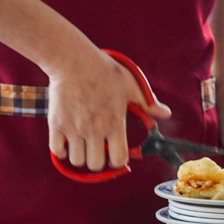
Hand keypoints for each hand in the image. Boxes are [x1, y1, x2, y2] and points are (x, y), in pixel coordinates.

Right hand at [46, 47, 170, 170]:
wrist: (72, 59)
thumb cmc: (103, 70)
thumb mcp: (131, 85)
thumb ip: (148, 104)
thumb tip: (166, 114)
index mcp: (114, 123)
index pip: (118, 158)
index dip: (118, 161)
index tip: (115, 156)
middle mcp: (95, 130)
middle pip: (96, 164)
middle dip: (99, 162)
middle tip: (98, 151)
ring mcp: (74, 128)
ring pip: (78, 161)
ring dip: (81, 158)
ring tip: (83, 146)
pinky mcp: (57, 123)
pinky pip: (57, 151)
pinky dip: (62, 152)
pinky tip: (67, 144)